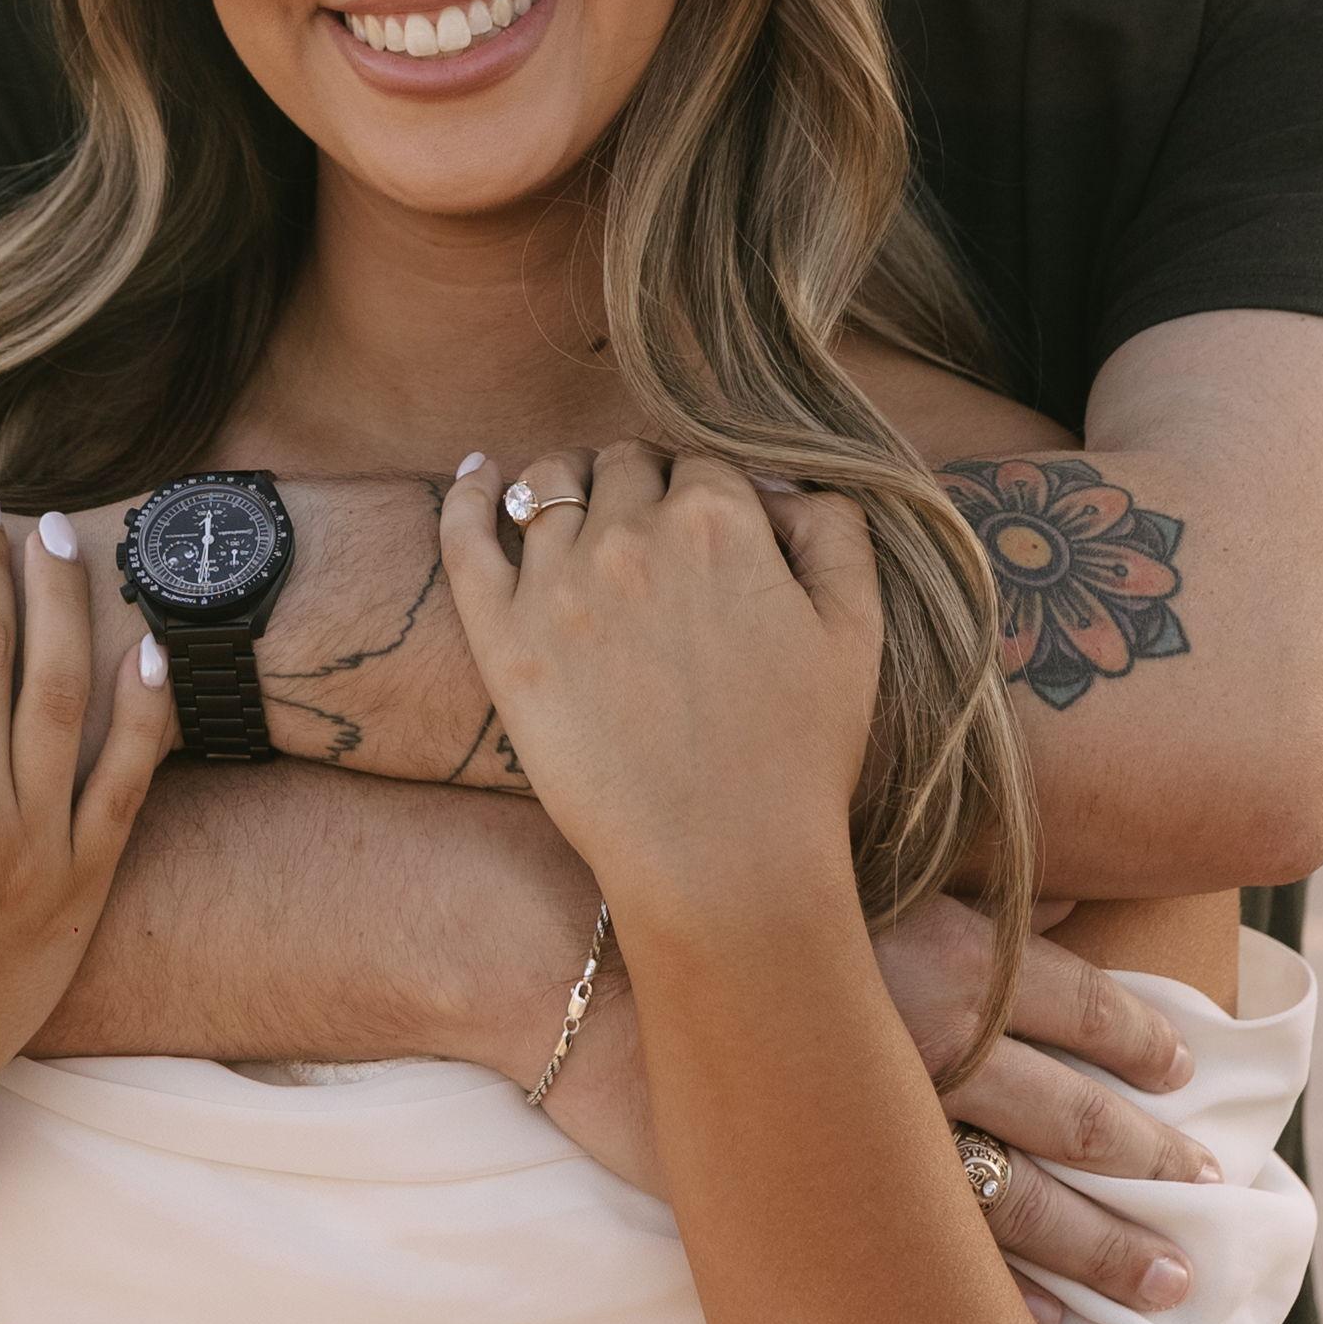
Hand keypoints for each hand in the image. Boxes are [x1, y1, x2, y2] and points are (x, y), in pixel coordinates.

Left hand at [443, 444, 881, 956]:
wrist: (722, 860)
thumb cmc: (798, 755)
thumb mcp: (856, 629)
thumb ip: (833, 531)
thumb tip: (785, 486)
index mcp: (720, 519)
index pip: (703, 463)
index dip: (712, 491)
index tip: (714, 530)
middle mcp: (632, 534)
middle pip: (625, 466)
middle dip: (642, 483)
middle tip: (651, 529)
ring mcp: (558, 583)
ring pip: (547, 485)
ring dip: (568, 482)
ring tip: (574, 503)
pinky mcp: (502, 637)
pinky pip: (466, 537)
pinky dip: (469, 495)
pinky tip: (479, 475)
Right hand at [539, 902, 1223, 1312]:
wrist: (560, 951)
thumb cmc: (679, 892)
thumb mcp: (817, 874)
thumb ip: (907, 899)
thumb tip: (994, 899)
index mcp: (934, 946)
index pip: (1073, 996)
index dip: (1138, 1037)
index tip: (1185, 1067)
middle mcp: (929, 1036)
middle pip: (1074, 1110)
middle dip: (1152, 1158)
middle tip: (1214, 1195)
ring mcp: (880, 1123)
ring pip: (1028, 1200)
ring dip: (1111, 1246)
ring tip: (1175, 1283)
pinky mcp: (819, 1190)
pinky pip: (939, 1259)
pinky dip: (1007, 1298)